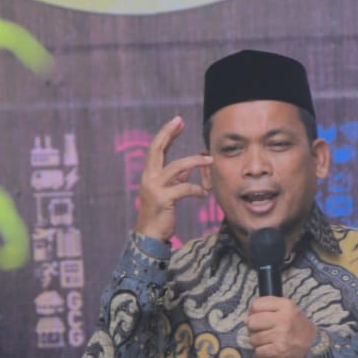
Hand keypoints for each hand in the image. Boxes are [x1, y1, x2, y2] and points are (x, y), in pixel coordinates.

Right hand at [135, 116, 210, 241]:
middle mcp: (148, 178)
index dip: (166, 134)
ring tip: (210, 160)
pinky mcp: (163, 200)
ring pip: (176, 167)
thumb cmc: (159, 215)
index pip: (156, 149)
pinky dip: (197, 189)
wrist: (149, 236)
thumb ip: (174, 181)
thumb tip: (185, 172)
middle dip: (168, 133)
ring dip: (195, 162)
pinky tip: (204, 193)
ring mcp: (154, 188)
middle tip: (180, 121)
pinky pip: (184, 188)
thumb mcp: (167, 194)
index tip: (177, 121)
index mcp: (149, 175)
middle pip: (157, 149)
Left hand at [246, 296, 317, 357]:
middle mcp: (283, 319)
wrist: (314, 346)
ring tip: (267, 341)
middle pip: (252, 322)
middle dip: (253, 328)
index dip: (253, 312)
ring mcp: (280, 335)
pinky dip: (261, 352)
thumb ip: (270, 308)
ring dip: (257, 342)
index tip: (258, 317)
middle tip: (261, 330)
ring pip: (254, 338)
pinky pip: (258, 351)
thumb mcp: (289, 309)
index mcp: (285, 305)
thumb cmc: (298, 327)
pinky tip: (269, 350)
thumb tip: (246, 319)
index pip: (256, 305)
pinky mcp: (278, 350)